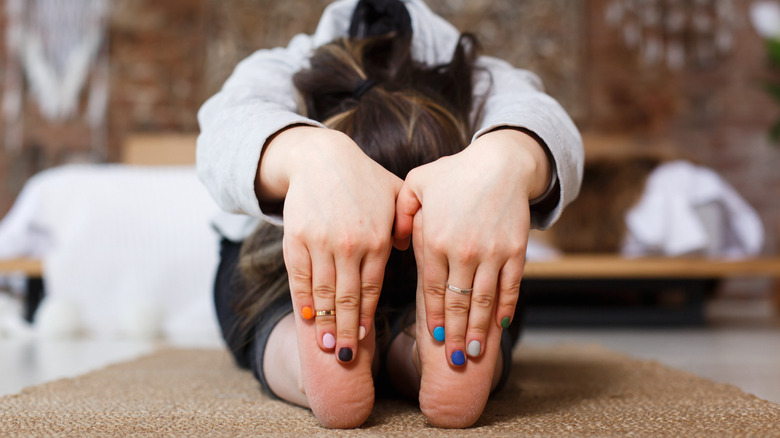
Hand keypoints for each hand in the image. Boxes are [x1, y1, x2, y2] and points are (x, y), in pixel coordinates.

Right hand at [258, 126, 402, 362]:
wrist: (320, 157)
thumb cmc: (363, 178)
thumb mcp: (394, 195)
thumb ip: (408, 222)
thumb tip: (415, 249)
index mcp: (377, 238)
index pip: (372, 288)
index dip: (367, 316)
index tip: (364, 338)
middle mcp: (349, 244)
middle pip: (348, 298)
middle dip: (346, 330)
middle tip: (345, 356)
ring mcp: (320, 242)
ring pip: (323, 292)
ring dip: (325, 322)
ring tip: (326, 345)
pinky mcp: (296, 237)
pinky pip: (299, 276)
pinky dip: (303, 299)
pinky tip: (307, 317)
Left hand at [394, 128, 550, 365]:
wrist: (501, 162)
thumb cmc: (455, 172)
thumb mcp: (417, 183)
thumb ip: (400, 213)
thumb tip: (395, 242)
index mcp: (435, 239)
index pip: (433, 289)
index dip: (434, 317)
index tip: (433, 339)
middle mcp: (463, 251)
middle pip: (459, 303)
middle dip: (456, 334)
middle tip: (454, 360)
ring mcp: (492, 252)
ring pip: (484, 301)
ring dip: (480, 330)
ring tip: (476, 353)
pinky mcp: (516, 250)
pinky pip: (511, 287)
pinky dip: (506, 308)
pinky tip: (501, 326)